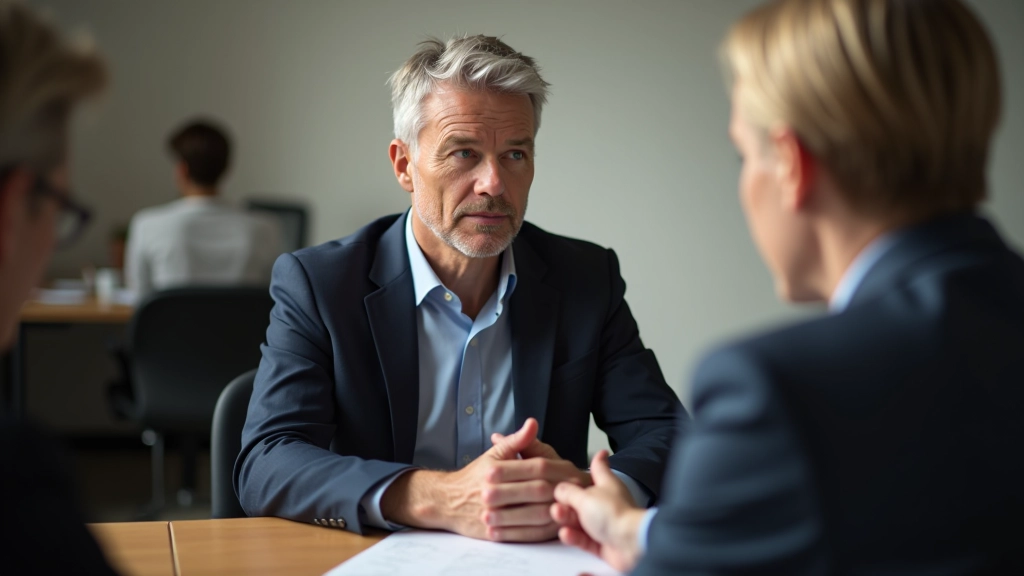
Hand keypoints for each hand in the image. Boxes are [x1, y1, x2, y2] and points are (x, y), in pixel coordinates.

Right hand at [382, 418, 574, 540]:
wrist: (448, 501)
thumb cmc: (474, 476)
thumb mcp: (494, 453)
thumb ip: (516, 441)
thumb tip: (532, 423)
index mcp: (497, 470)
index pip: (535, 468)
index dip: (559, 470)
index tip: (576, 472)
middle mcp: (493, 492)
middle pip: (538, 491)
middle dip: (562, 491)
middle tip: (581, 491)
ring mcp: (493, 514)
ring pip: (534, 515)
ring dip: (557, 512)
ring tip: (574, 508)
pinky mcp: (494, 534)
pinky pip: (525, 534)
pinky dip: (544, 531)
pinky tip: (557, 526)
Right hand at [550, 450, 646, 572]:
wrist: (630, 543)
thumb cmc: (614, 514)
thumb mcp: (584, 497)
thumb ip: (568, 492)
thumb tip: (559, 488)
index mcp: (606, 485)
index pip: (599, 469)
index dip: (596, 461)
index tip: (599, 452)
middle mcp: (606, 504)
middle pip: (582, 500)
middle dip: (566, 502)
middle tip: (556, 504)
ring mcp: (605, 524)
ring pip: (580, 521)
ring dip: (566, 519)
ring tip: (558, 517)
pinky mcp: (603, 544)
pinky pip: (583, 539)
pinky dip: (573, 536)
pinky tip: (565, 533)